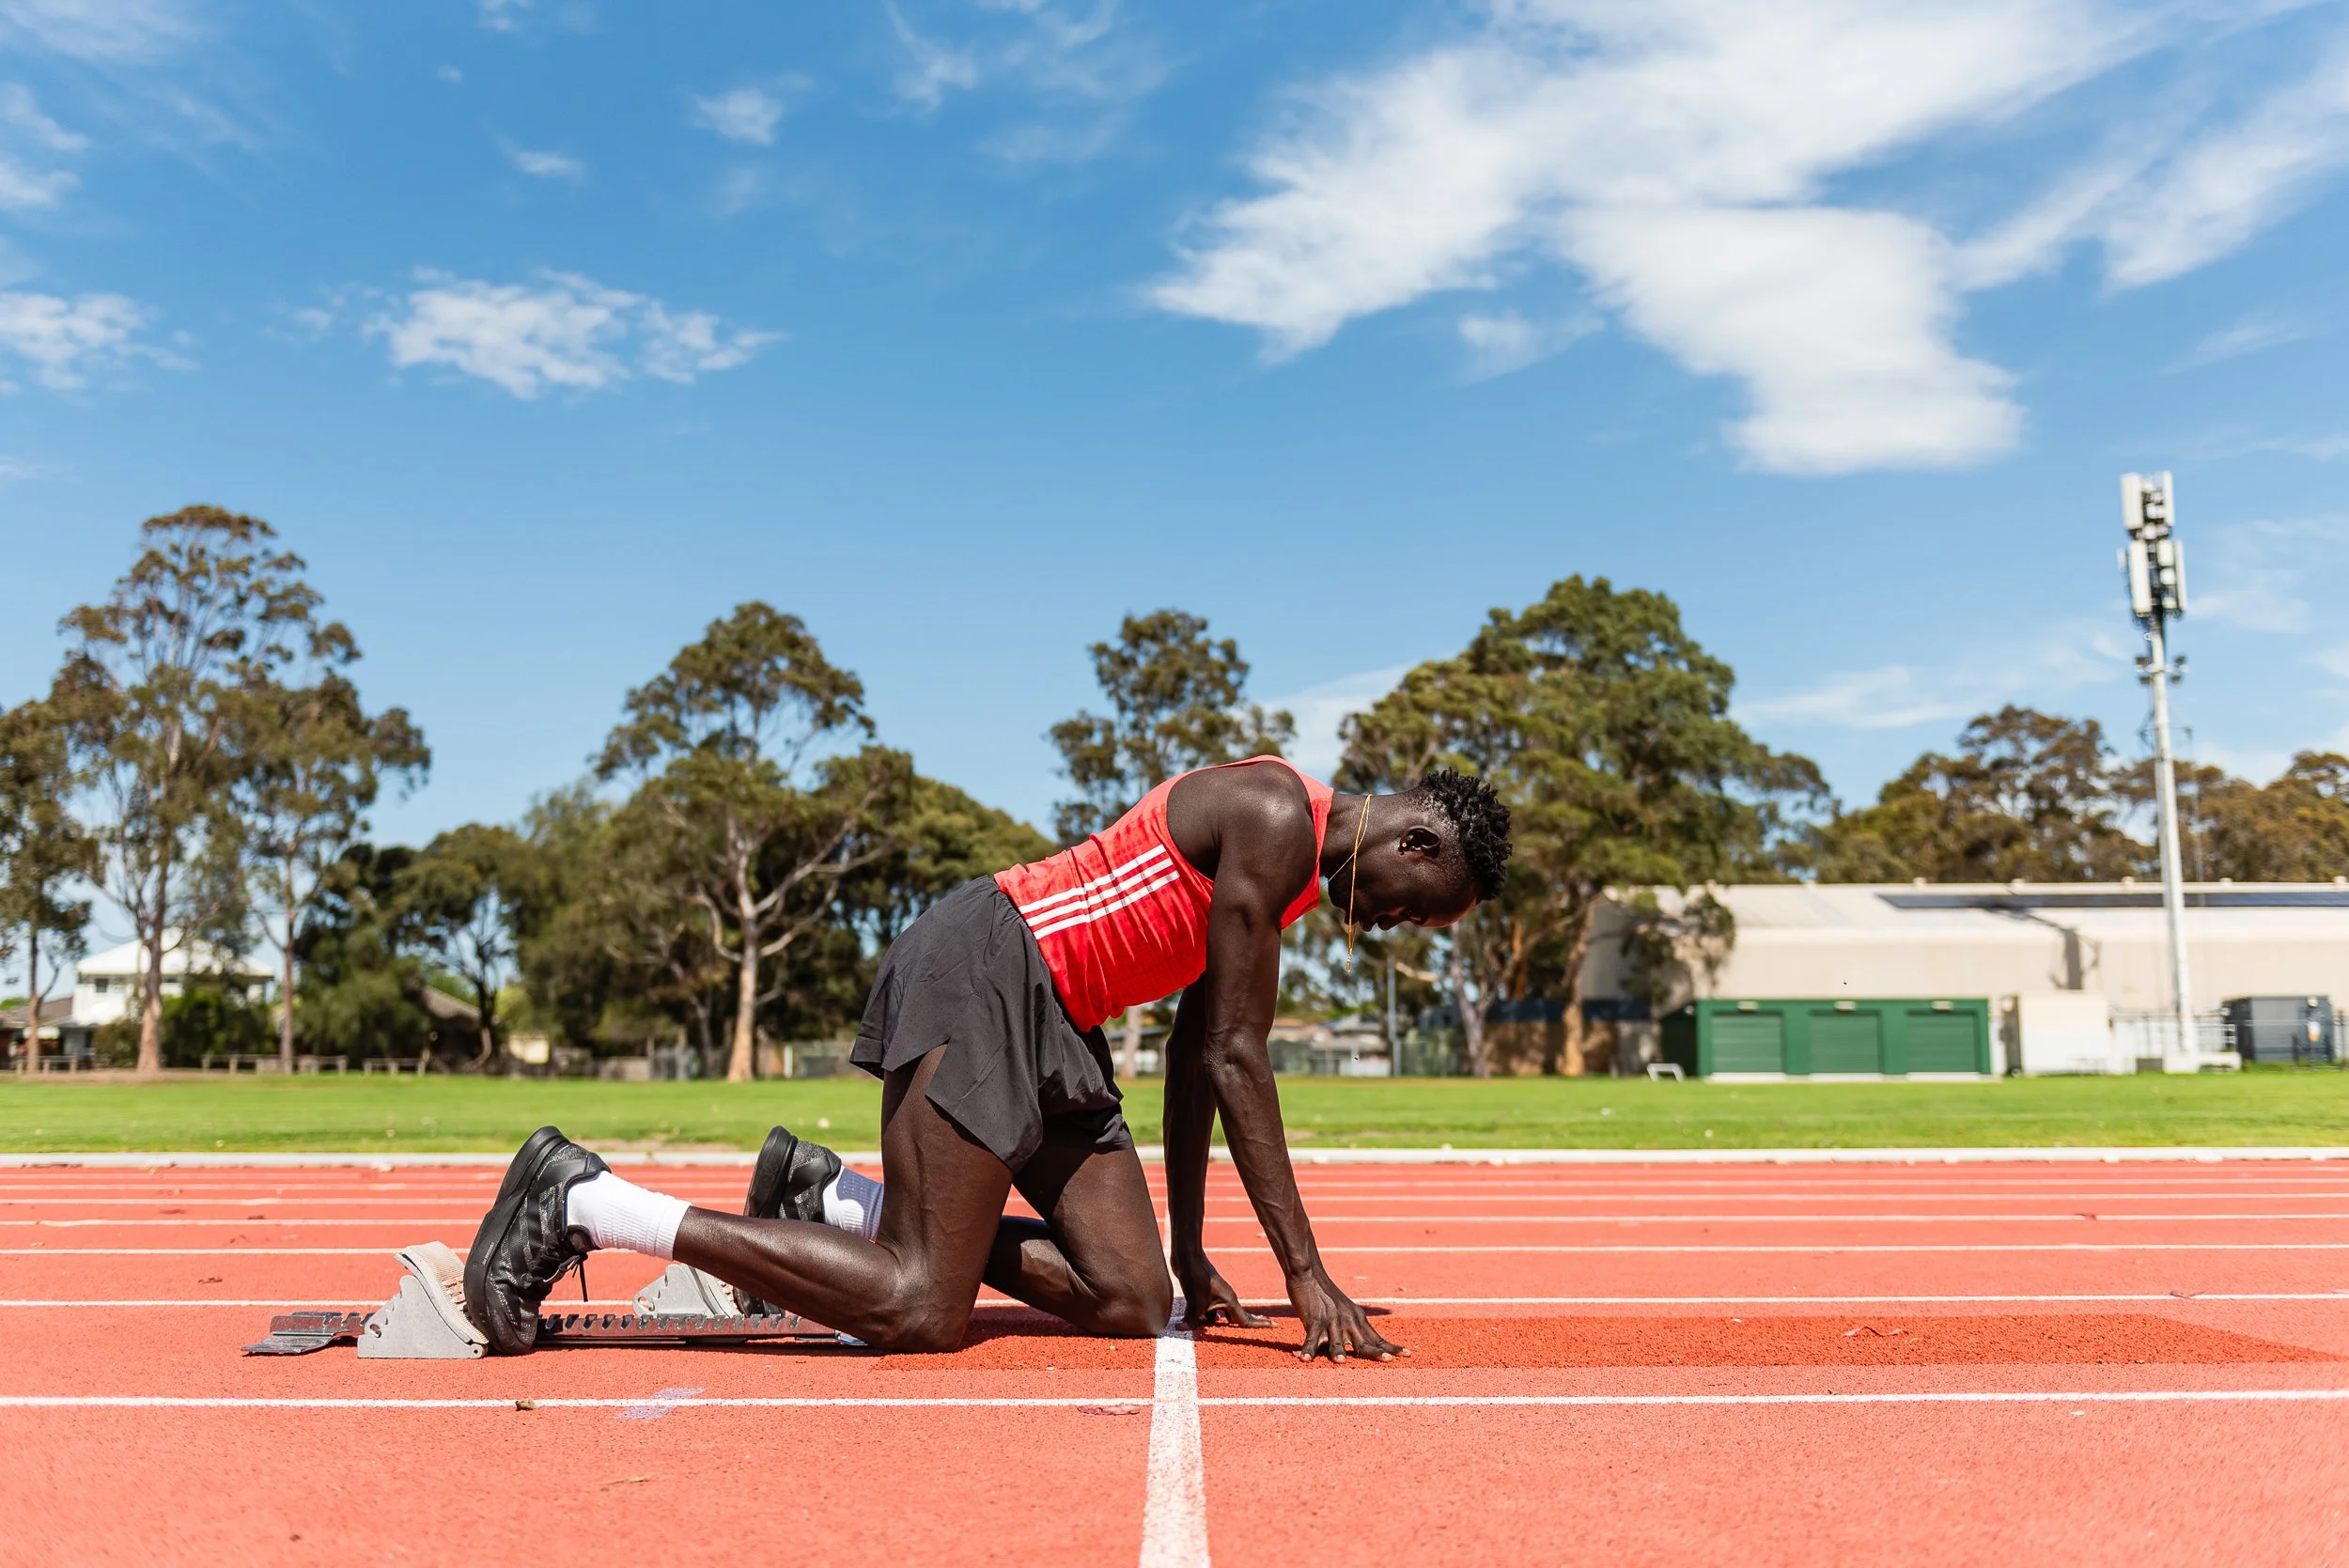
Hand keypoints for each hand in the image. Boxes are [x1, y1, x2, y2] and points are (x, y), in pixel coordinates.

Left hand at [1174, 1255, 1265, 1330]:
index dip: (1261, 1324)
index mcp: (1230, 1301)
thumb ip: (1191, 1321)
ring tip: (1215, 1335)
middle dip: (1239, 1328)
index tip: (1275, 1326)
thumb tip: (1179, 1329)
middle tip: (1247, 1339)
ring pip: (1219, 1316)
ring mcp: (1216, 1296)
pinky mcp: (1205, 1294)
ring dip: (1216, 1325)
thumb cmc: (1196, 1277)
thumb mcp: (1194, 1303)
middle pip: (1235, 1319)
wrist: (1188, 1258)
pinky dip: (1204, 1318)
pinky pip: (1209, 1311)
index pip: (1246, 1319)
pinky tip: (1196, 1323)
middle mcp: (1226, 1299)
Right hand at [1286, 1264, 1404, 1363]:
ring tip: (1341, 1362)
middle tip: (1388, 1360)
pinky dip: (1307, 1349)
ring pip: (1336, 1341)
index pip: (1377, 1338)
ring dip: (1338, 1351)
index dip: (1391, 1347)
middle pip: (1363, 1342)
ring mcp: (1331, 1321)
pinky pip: (1310, 1339)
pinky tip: (1305, 1359)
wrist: (1310, 1275)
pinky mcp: (1313, 1321)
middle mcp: (1348, 1321)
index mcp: (1358, 1319)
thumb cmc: (1327, 1297)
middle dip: (1376, 1352)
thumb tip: (1356, 1346)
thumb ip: (1352, 1328)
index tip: (1408, 1354)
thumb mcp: (1346, 1311)